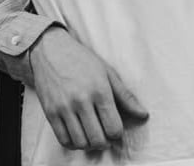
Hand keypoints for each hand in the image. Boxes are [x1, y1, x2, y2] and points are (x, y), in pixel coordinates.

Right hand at [29, 26, 148, 151]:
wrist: (50, 50)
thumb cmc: (81, 59)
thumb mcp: (107, 72)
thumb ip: (125, 96)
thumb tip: (144, 115)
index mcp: (99, 89)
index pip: (114, 128)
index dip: (117, 133)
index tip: (115, 128)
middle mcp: (81, 100)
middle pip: (98, 139)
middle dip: (105, 141)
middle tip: (104, 133)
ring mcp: (64, 108)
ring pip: (81, 143)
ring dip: (89, 144)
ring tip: (92, 133)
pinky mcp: (50, 113)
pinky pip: (64, 140)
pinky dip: (73, 143)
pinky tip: (78, 134)